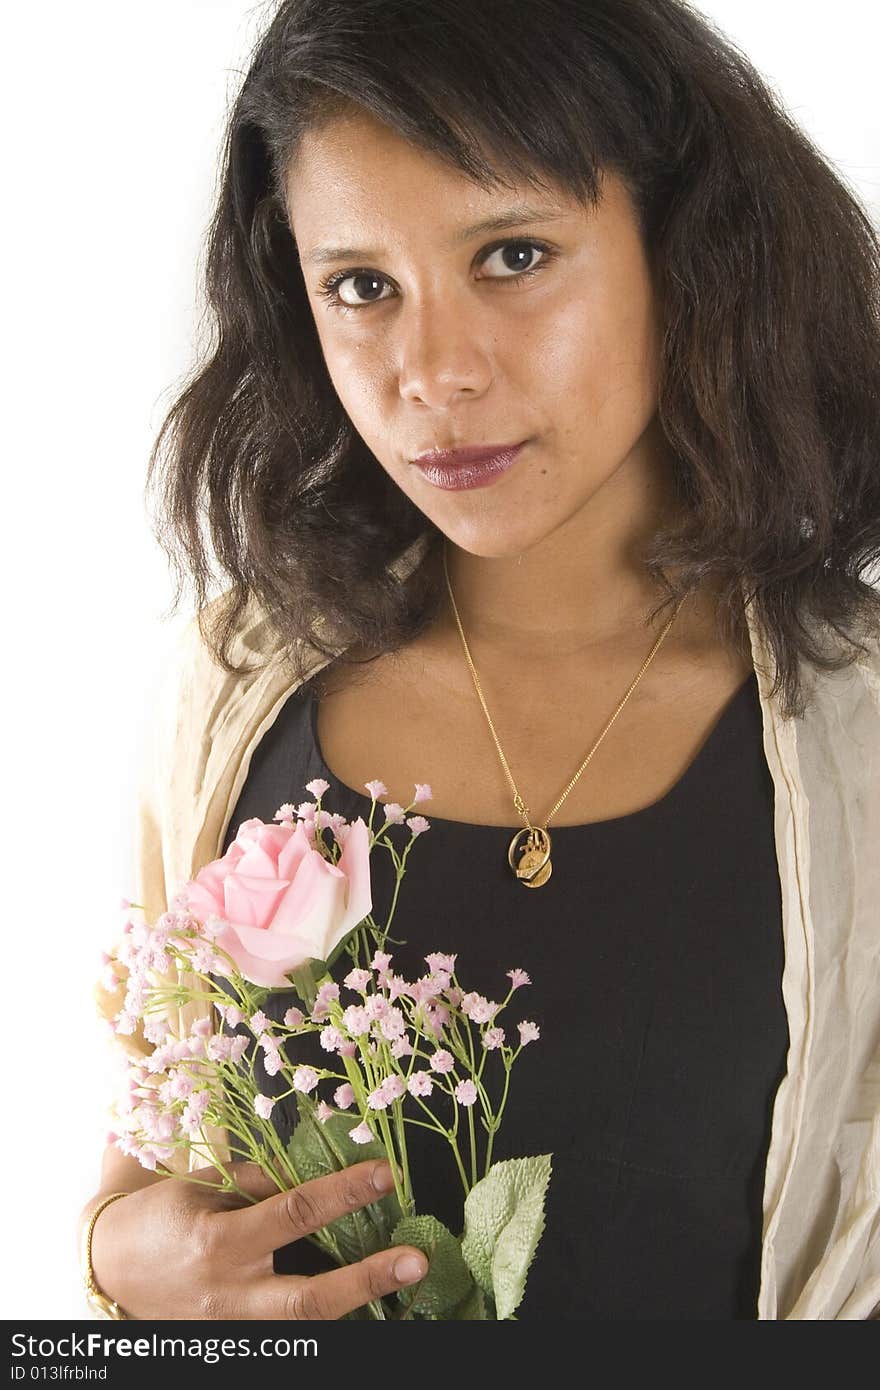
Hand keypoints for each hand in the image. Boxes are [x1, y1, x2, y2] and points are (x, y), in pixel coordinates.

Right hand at [89, 1159, 427, 1319]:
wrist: (112, 1270)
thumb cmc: (166, 1215)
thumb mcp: (206, 1186)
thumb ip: (261, 1182)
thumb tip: (321, 1167)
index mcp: (218, 1241)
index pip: (293, 1213)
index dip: (343, 1192)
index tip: (386, 1173)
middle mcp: (230, 1293)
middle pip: (307, 1299)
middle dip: (365, 1279)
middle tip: (415, 1260)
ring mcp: (236, 1328)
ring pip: (304, 1327)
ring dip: (358, 1302)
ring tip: (403, 1279)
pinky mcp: (239, 1344)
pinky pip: (290, 1335)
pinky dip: (328, 1316)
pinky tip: (368, 1298)